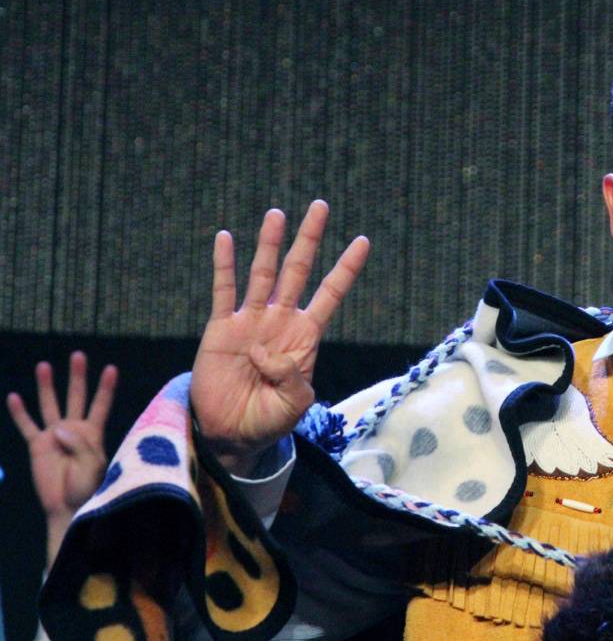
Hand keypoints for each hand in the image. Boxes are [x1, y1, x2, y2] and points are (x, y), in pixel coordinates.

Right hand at [6, 351, 117, 565]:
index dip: (106, 387)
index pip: (101, 404)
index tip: (112, 368)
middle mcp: (75, 429)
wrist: (68, 507)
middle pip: (76, 396)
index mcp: (94, 433)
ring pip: (50, 405)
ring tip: (44, 365)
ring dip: (47, 386)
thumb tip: (58, 429)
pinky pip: (27, 426)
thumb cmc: (88, 487)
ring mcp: (55, 435)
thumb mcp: (93, 465)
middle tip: (78, 355)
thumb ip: (80, 445)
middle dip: (77, 376)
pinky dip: (19, 412)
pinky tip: (14, 397)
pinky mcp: (37, 445)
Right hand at [190, 200, 369, 475]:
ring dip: (269, 243)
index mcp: (305, 337)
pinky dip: (225, 265)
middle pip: (298, 271)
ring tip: (278, 214)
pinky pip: (224, 291)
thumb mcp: (294, 406)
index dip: (345, 268)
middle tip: (320, 205)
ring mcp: (251, 321)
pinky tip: (225, 238)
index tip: (363, 241)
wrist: (230, 434)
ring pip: (263, 273)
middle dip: (309, 239)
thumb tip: (267, 350)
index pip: (330, 294)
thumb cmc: (268, 420)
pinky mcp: (221, 328)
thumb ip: (292, 379)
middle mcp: (280, 321)